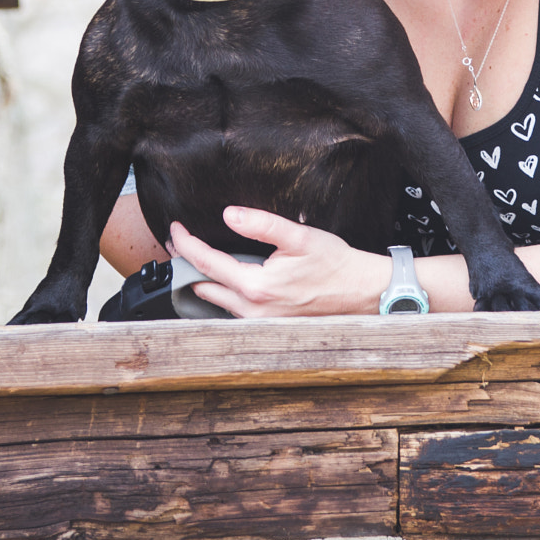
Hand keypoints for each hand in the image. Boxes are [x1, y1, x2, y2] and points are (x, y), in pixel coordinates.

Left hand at [167, 207, 387, 316]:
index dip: (186, 244)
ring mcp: (260, 321)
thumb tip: (230, 215)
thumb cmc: (335, 264)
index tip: (176, 228)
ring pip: (215, 302)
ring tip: (194, 258)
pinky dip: (220, 292)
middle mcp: (253, 310)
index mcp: (256, 287)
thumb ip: (262, 224)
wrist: (362, 292)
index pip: (206, 264)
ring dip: (201, 280)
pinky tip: (222, 278)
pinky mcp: (267, 324)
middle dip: (186, 264)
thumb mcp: (299, 237)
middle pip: (203, 287)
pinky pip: (232, 310)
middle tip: (178, 242)